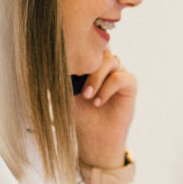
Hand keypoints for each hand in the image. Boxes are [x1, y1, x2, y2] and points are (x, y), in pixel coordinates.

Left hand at [73, 51, 136, 168]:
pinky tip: (98, 102)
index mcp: (90, 64)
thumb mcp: (65, 92)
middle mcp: (105, 66)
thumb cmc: (78, 116)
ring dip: (95, 78)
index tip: (65, 64)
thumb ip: (64, 73)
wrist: (93, 139)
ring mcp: (118, 74)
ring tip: (86, 96)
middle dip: (87, 63)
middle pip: (100, 48)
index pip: (87, 44)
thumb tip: (52, 57)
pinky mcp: (129, 86)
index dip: (78, 50)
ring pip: (110, 61)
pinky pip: (120, 77)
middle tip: (75, 78)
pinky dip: (107, 88)